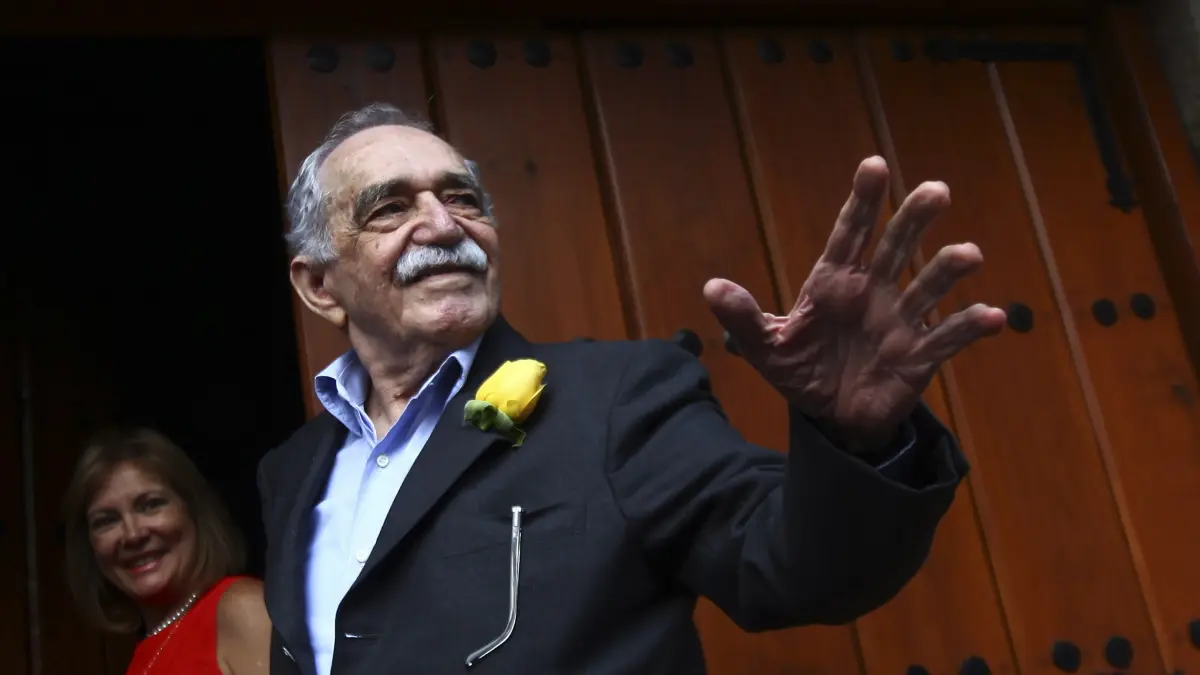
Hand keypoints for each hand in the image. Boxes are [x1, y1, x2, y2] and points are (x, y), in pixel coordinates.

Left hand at [705, 156, 1005, 452]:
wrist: (832, 418)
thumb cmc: (803, 371)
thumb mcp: (765, 348)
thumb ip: (742, 318)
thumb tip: (711, 288)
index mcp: (834, 283)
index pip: (850, 234)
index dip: (862, 202)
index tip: (874, 165)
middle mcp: (873, 292)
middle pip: (896, 247)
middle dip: (914, 219)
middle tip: (936, 191)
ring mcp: (900, 322)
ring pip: (928, 287)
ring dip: (948, 269)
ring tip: (968, 253)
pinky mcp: (919, 356)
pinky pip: (949, 338)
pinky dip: (972, 327)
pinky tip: (995, 317)